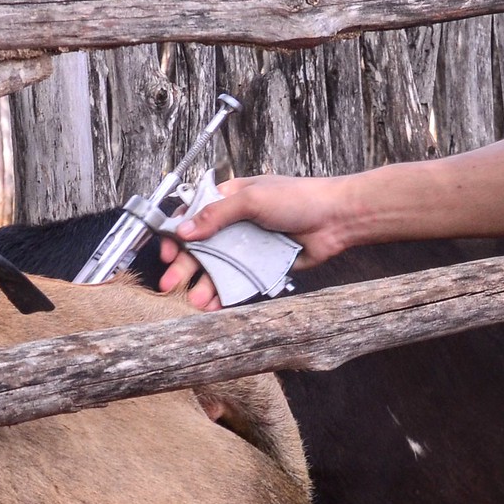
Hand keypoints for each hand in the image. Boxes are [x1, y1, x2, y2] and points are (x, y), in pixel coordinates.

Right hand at [157, 173, 360, 308]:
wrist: (337, 219)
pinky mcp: (262, 265)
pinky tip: (213, 305)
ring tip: (194, 300)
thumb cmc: (299, 199)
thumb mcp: (253, 199)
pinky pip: (238, 280)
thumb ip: (216, 214)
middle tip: (170, 284)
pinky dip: (224, 293)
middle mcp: (235, 223)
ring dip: (203, 283)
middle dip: (184, 265)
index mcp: (230, 199)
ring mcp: (248, 246)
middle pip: (201, 247)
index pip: (192, 216)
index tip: (167, 251)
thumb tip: (183, 229)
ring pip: (218, 267)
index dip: (176, 234)